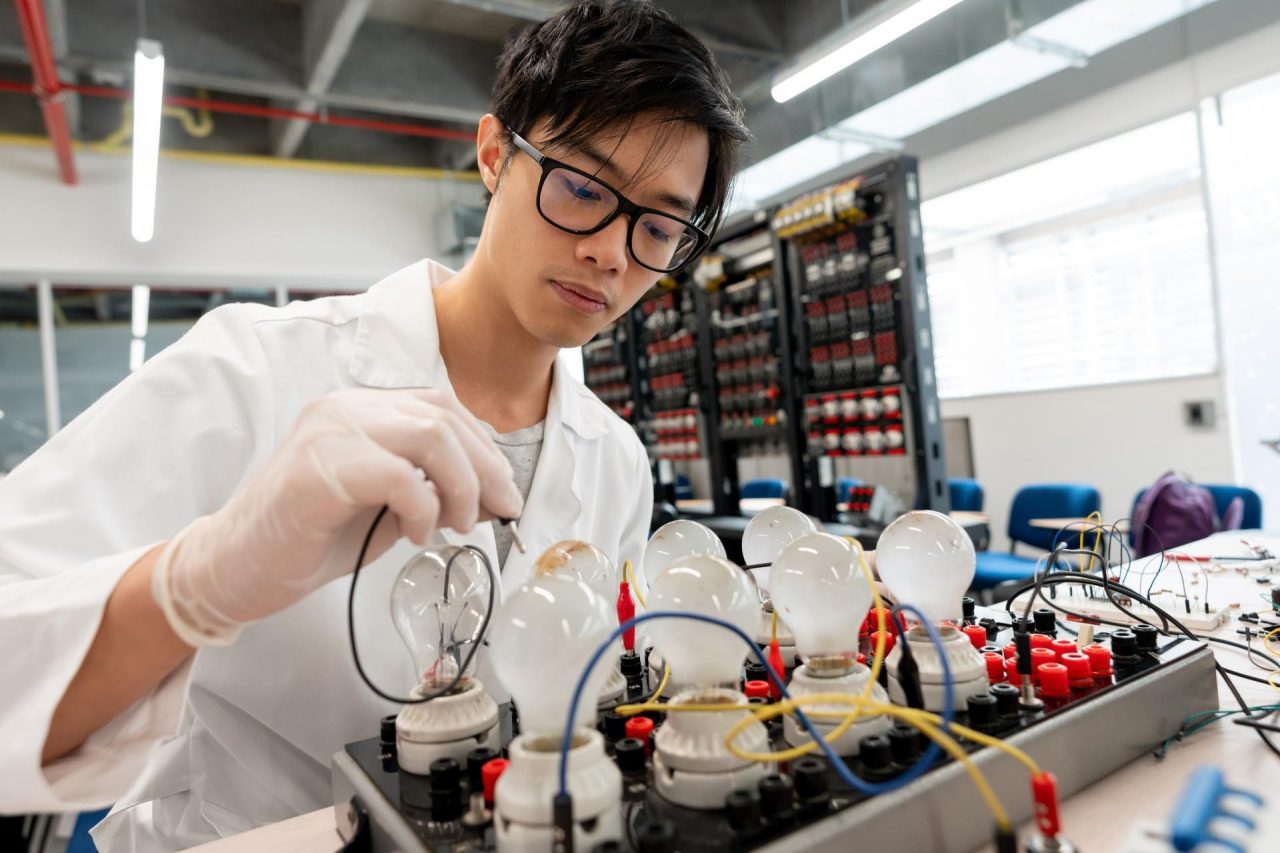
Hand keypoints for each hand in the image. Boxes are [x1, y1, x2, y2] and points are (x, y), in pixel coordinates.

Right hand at [152, 387, 521, 644]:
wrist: (235, 567)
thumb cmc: (312, 536)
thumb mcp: (388, 505)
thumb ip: (435, 488)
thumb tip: (498, 495)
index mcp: (362, 407)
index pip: (443, 407)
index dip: (485, 449)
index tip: (504, 494)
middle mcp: (346, 406)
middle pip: (445, 418)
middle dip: (487, 470)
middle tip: (497, 514)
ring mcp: (330, 431)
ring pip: (432, 437)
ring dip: (461, 487)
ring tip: (453, 526)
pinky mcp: (318, 470)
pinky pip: (400, 477)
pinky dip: (424, 509)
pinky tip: (415, 535)